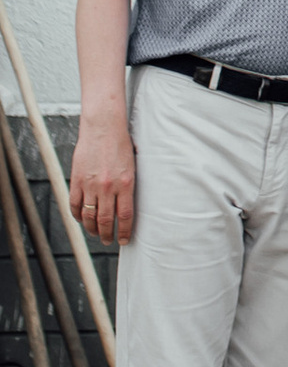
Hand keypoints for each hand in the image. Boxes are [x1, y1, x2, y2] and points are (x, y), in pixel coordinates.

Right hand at [69, 113, 135, 246]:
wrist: (103, 126)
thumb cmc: (121, 143)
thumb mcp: (133, 165)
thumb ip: (129, 185)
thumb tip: (129, 205)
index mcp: (126, 183)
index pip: (125, 216)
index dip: (124, 232)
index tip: (123, 240)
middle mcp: (108, 187)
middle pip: (106, 221)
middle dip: (107, 235)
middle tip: (108, 241)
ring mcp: (91, 184)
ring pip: (89, 216)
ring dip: (92, 229)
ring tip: (96, 233)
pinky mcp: (77, 180)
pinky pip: (74, 205)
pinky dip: (77, 216)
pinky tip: (81, 219)